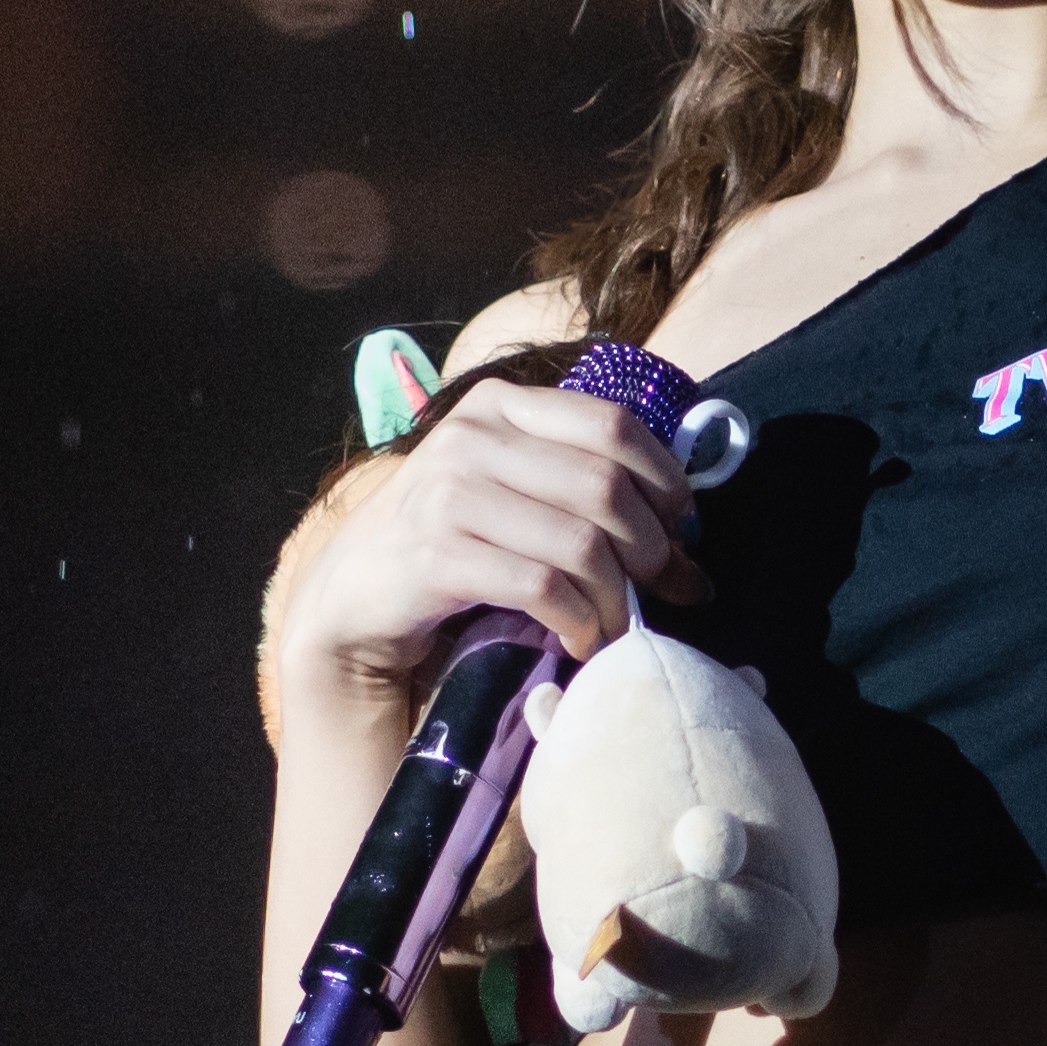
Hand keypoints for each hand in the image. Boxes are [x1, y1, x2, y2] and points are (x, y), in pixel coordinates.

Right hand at [262, 382, 709, 742]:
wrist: (357, 595)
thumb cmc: (454, 541)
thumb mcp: (515, 491)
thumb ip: (584, 490)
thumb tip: (690, 537)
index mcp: (504, 405)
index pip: (614, 424)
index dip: (665, 479)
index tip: (683, 529)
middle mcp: (474, 434)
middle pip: (606, 485)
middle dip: (652, 547)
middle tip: (667, 590)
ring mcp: (450, 491)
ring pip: (581, 541)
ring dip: (617, 596)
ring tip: (622, 626)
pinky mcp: (437, 552)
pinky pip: (542, 586)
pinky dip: (579, 620)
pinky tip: (583, 640)